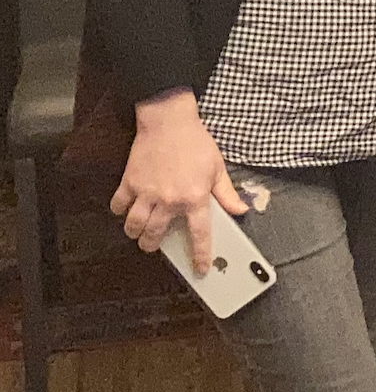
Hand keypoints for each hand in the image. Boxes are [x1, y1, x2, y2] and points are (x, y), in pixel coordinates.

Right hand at [113, 88, 245, 265]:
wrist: (169, 122)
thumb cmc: (196, 144)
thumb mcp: (218, 168)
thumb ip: (227, 193)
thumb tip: (241, 211)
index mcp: (194, 198)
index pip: (199, 234)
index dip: (200, 255)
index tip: (200, 269)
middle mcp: (169, 200)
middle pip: (156, 235)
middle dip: (152, 246)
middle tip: (153, 245)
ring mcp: (147, 192)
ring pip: (134, 225)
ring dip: (136, 233)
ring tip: (139, 233)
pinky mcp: (129, 182)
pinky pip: (118, 205)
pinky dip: (119, 211)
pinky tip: (125, 210)